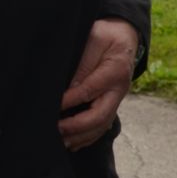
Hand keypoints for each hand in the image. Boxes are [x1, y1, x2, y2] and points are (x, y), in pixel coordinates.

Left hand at [59, 18, 140, 149]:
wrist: (125, 37)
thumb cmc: (106, 36)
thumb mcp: (95, 38)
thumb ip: (83, 62)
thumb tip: (68, 88)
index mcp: (115, 70)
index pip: (89, 90)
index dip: (69, 101)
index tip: (51, 107)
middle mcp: (119, 89)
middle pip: (100, 116)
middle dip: (76, 126)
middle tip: (54, 129)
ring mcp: (117, 99)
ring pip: (101, 126)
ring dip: (80, 136)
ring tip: (60, 141)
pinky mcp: (112, 105)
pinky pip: (102, 126)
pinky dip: (87, 137)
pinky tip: (72, 142)